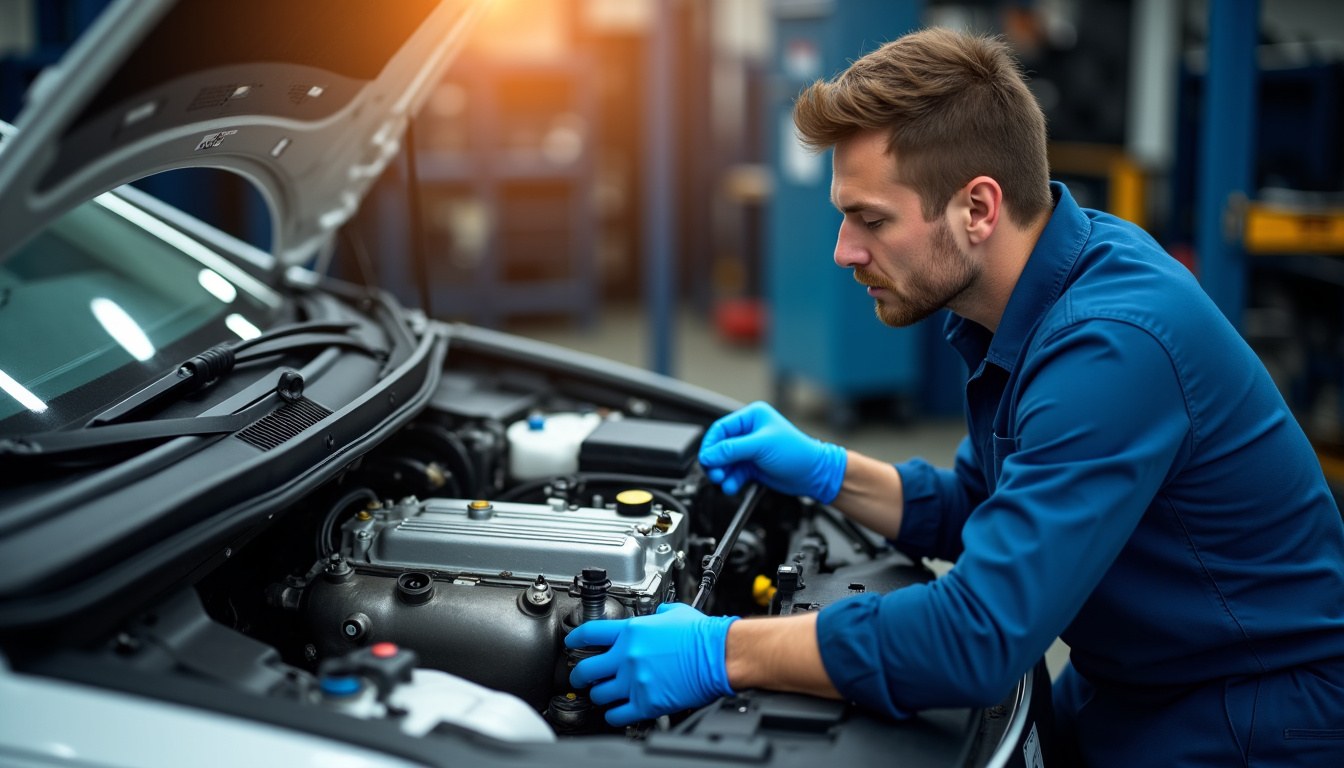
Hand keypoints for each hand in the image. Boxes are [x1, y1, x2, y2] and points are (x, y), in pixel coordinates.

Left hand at [565, 603, 737, 725]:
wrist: (718, 654)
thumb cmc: (701, 634)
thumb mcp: (674, 612)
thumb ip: (658, 614)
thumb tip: (656, 615)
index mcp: (631, 631)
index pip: (589, 633)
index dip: (575, 639)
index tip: (571, 643)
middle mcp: (627, 656)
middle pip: (586, 669)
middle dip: (579, 675)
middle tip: (579, 677)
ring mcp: (634, 681)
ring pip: (599, 694)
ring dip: (599, 695)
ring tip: (603, 694)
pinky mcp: (646, 702)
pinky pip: (617, 714)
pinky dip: (614, 714)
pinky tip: (616, 712)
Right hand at [698, 401, 846, 501]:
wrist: (813, 474)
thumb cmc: (796, 452)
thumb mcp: (760, 446)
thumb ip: (732, 450)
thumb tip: (709, 454)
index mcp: (752, 417)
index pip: (722, 428)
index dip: (711, 444)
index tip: (706, 458)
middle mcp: (750, 431)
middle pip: (721, 446)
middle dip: (716, 461)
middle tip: (714, 472)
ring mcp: (751, 450)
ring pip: (726, 461)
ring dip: (723, 472)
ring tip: (722, 481)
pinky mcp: (753, 466)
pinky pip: (735, 473)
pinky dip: (732, 480)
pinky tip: (732, 486)